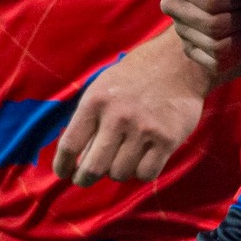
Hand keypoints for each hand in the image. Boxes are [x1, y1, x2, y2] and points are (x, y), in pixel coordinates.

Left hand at [52, 35, 205, 186]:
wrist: (178, 61)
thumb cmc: (134, 78)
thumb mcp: (103, 89)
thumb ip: (89, 121)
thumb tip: (77, 161)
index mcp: (96, 102)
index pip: (69, 145)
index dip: (62, 165)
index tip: (64, 173)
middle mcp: (118, 116)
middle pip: (92, 168)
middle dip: (85, 179)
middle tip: (86, 179)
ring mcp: (144, 129)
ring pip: (120, 173)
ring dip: (119, 170)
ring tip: (123, 157)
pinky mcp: (167, 139)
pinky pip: (146, 174)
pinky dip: (142, 172)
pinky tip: (144, 159)